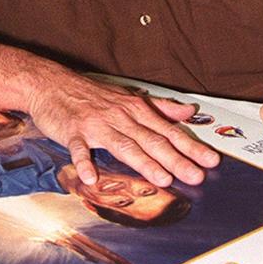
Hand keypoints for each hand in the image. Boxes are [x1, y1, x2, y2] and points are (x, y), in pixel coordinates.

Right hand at [26, 73, 219, 186]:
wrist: (52, 84)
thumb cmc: (91, 94)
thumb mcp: (128, 97)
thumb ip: (159, 107)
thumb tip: (187, 111)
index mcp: (135, 110)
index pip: (168, 131)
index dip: (190, 146)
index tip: (210, 161)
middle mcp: (120, 116)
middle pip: (152, 140)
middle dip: (176, 159)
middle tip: (196, 176)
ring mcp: (97, 125)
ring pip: (124, 145)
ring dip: (144, 162)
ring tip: (162, 179)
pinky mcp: (73, 132)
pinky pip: (80, 149)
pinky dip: (85, 163)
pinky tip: (92, 177)